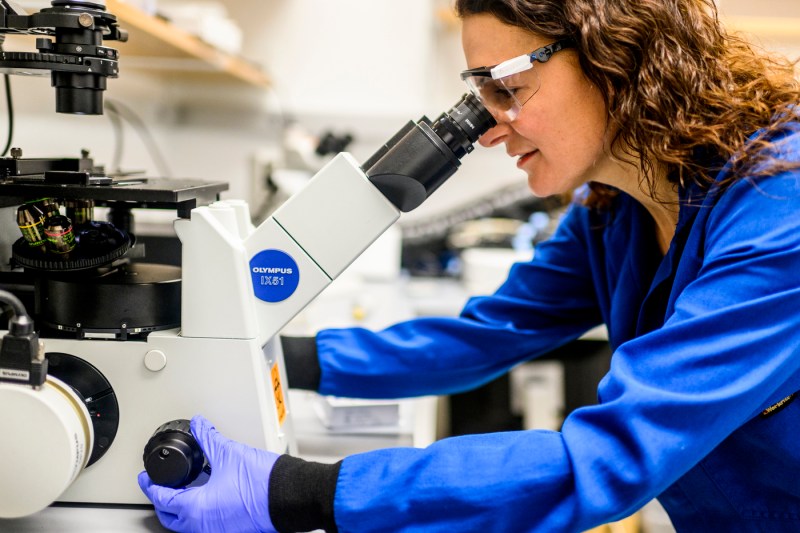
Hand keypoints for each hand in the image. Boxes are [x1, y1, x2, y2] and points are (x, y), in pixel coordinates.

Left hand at [138, 415, 278, 532]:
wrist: (290, 495)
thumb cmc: (264, 482)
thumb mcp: (229, 453)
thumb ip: (209, 438)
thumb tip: (200, 425)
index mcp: (197, 509)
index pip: (162, 499)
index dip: (150, 485)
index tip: (146, 478)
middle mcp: (204, 526)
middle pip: (171, 518)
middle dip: (162, 502)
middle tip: (159, 487)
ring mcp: (218, 532)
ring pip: (188, 525)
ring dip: (181, 509)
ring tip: (182, 492)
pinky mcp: (232, 532)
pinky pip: (205, 526)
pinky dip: (199, 514)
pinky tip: (207, 499)